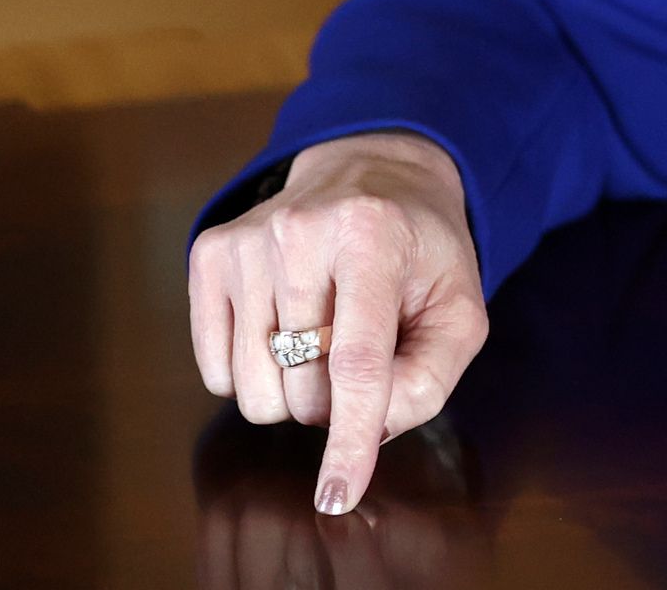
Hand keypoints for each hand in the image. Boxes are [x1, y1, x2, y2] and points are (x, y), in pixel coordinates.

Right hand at [186, 131, 490, 516]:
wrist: (370, 171)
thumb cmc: (420, 251)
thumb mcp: (458, 306)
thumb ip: (431, 375)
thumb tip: (369, 428)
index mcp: (374, 237)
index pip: (358, 363)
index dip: (350, 437)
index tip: (338, 494)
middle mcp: (302, 232)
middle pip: (304, 389)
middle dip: (337, 399)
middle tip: (362, 351)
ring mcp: (248, 241)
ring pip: (254, 390)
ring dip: (294, 391)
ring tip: (324, 337)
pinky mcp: (209, 253)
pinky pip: (217, 371)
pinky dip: (255, 372)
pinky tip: (285, 326)